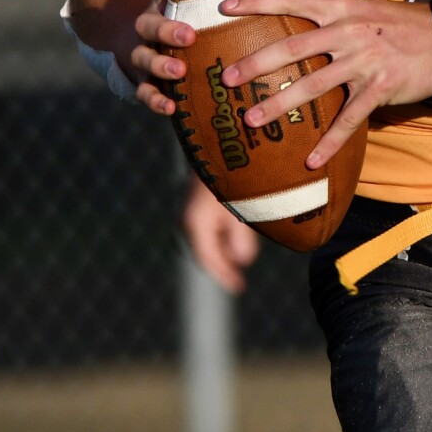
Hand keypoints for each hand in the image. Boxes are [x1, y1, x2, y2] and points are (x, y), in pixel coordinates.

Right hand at [126, 0, 199, 117]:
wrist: (159, 47)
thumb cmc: (198, 21)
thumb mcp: (205, 2)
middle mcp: (150, 24)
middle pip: (147, 22)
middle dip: (166, 28)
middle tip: (189, 34)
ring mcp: (144, 53)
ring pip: (142, 56)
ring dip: (159, 64)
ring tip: (179, 71)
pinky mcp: (144, 81)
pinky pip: (144, 91)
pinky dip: (154, 99)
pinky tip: (171, 107)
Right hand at [182, 174, 258, 291]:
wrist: (216, 143)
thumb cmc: (232, 173)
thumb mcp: (240, 205)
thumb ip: (241, 235)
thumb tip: (242, 261)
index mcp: (196, 224)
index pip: (209, 260)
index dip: (224, 275)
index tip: (239, 288)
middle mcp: (189, 220)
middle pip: (206, 254)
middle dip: (222, 267)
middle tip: (239, 282)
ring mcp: (191, 213)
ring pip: (207, 243)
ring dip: (222, 253)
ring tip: (239, 262)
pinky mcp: (197, 206)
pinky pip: (208, 231)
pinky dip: (221, 240)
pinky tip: (236, 240)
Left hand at [217, 0, 431, 168]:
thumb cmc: (399, 24)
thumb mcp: (363, 8)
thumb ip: (330, 15)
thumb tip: (293, 20)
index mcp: (340, 8)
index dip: (257, 2)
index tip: (225, 8)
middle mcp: (348, 31)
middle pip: (293, 47)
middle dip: (257, 64)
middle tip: (228, 77)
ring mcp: (364, 61)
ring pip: (314, 85)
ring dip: (280, 104)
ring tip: (253, 119)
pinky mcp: (380, 88)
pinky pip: (349, 120)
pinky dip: (329, 143)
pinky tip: (310, 161)